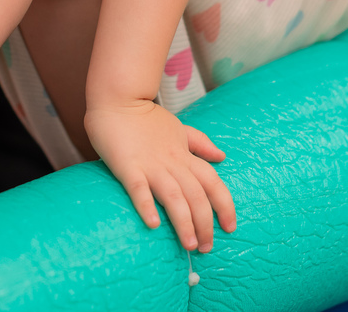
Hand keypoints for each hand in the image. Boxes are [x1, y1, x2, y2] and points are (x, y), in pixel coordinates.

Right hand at [84, 99, 235, 251]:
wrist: (118, 99)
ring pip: (174, 196)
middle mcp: (172, 162)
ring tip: (190, 245)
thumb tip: (221, 156)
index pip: (213, 182)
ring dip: (184, 222)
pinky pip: (139, 187)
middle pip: (196, 195)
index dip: (225, 205)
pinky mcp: (127, 166)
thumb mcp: (179, 128)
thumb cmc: (146, 118)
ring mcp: (150, 164)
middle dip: (205, 223)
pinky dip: (146, 205)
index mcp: (185, 155)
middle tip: (206, 247)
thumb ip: (200, 144)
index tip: (230, 227)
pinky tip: (153, 224)